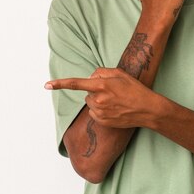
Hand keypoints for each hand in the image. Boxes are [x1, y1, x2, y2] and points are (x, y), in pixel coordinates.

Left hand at [45, 68, 159, 127]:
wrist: (147, 109)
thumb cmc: (135, 89)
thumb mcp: (120, 73)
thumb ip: (101, 72)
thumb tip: (90, 77)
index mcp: (101, 85)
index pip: (76, 83)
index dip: (60, 84)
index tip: (46, 85)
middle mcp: (98, 99)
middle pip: (87, 93)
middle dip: (95, 91)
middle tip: (113, 93)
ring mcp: (99, 112)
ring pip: (91, 103)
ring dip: (98, 101)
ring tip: (116, 102)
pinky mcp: (102, 121)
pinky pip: (95, 113)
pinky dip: (101, 111)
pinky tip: (114, 110)